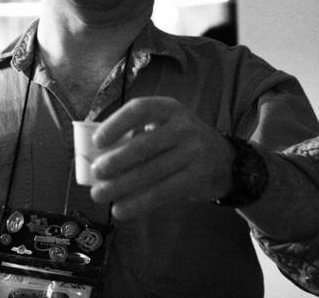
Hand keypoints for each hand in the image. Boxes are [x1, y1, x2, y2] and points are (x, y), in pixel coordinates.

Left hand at [89, 95, 233, 219]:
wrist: (224, 160)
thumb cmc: (179, 142)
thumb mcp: (164, 127)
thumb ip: (135, 135)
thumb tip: (94, 154)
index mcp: (169, 108)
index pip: (139, 109)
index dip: (115, 124)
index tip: (96, 142)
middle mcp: (184, 126)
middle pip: (144, 145)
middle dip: (115, 161)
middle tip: (95, 174)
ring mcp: (194, 151)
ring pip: (151, 172)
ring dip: (121, 187)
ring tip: (99, 196)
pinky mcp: (199, 176)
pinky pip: (163, 192)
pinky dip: (139, 203)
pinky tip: (121, 210)